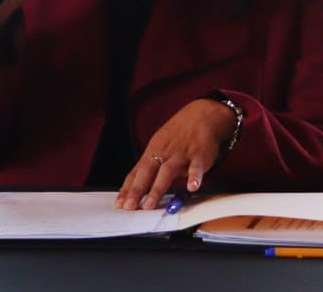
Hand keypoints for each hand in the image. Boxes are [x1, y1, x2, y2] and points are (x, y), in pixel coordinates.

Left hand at [115, 98, 238, 209]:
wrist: (202, 115)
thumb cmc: (178, 134)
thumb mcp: (159, 146)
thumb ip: (151, 166)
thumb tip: (138, 187)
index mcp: (152, 152)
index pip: (136, 172)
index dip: (128, 188)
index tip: (120, 204)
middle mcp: (164, 153)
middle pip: (147, 171)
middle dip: (137, 190)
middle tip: (130, 207)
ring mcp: (181, 154)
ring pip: (167, 171)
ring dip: (157, 188)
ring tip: (150, 205)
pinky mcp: (199, 155)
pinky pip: (196, 167)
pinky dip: (194, 176)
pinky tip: (192, 187)